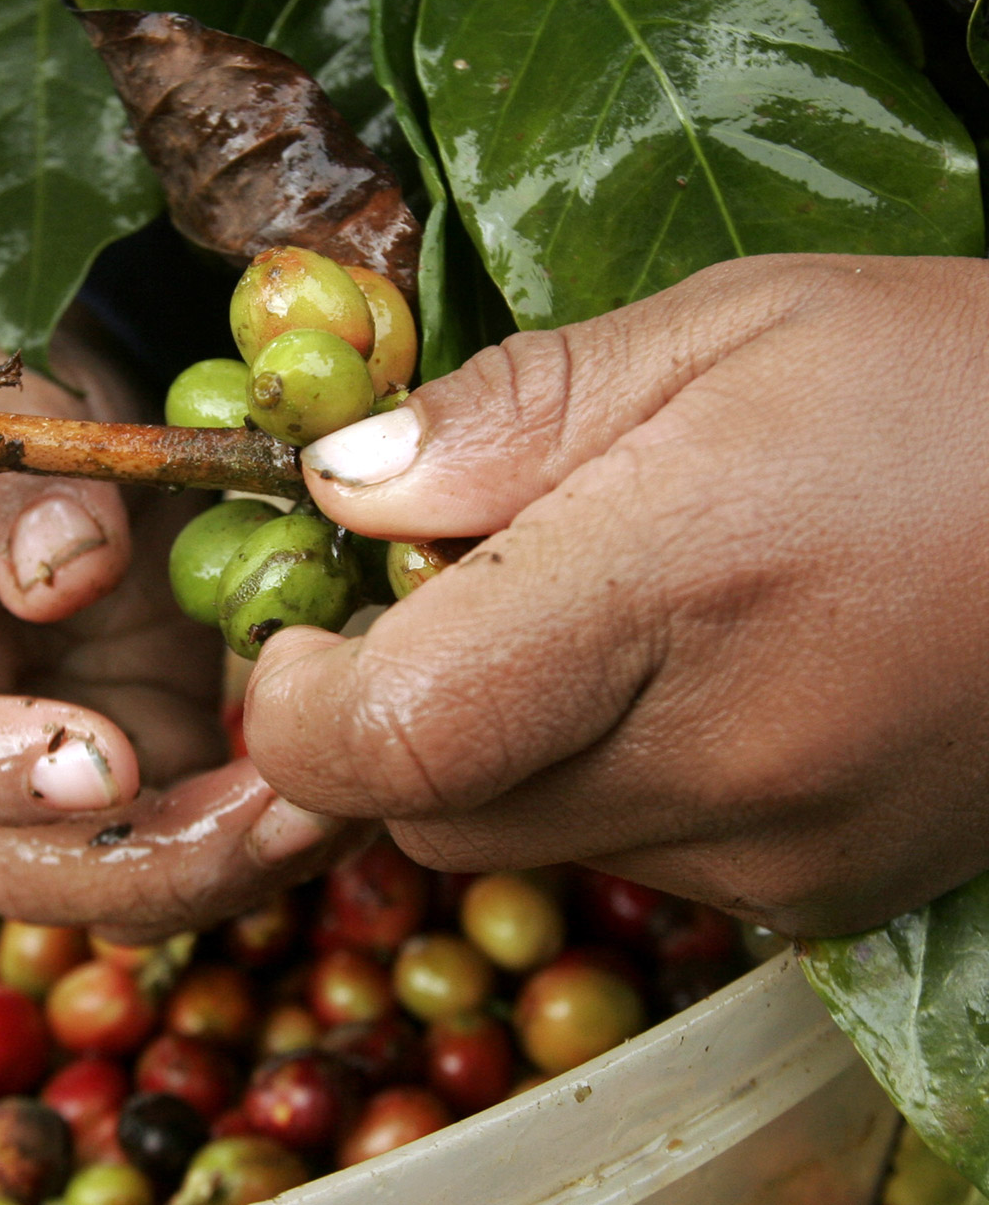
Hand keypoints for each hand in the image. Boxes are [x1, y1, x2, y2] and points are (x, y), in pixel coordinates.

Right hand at [0, 290, 363, 936]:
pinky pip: (205, 846)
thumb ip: (23, 491)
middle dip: (153, 862)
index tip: (107, 764)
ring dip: (234, 864)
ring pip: (123, 885)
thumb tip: (64, 572)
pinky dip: (277, 836)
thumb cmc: (28, 414)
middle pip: (18, 864)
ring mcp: (60, 780)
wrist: (84, 430)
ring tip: (337, 807)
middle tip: (278, 810)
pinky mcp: (154, 775)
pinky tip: (352, 794)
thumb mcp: (14, 416)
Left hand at [247, 254, 988, 937]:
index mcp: (676, 590)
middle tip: (445, 587)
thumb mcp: (724, 326)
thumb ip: (507, 413)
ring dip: (493, 745)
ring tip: (591, 616)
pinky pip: (626, 861)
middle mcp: (725, 761)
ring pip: (515, 840)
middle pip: (426, 804)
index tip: (306, 619)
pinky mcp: (824, 895)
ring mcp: (782, 852)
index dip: (298, 698)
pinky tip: (684, 680)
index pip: (391, 734)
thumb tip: (338, 485)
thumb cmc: (949, 382)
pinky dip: (598, 783)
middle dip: (386, 710)